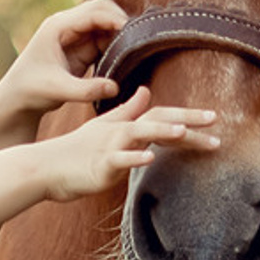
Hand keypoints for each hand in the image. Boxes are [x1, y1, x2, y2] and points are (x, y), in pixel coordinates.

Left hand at [0, 0, 127, 140]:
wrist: (18, 99)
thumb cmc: (32, 91)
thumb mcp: (58, 90)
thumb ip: (86, 90)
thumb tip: (115, 88)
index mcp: (58, 26)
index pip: (93, 12)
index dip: (115, 18)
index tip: (133, 32)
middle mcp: (67, 25)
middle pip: (102, 9)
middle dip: (121, 20)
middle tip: (138, 38)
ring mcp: (75, 36)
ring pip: (106, 23)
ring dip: (120, 33)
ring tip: (135, 49)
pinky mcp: (82, 49)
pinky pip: (105, 39)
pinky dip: (117, 44)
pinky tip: (126, 58)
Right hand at [37, 83, 221, 199]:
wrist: (45, 167)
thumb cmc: (76, 151)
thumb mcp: (104, 127)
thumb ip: (128, 111)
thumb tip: (146, 92)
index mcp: (125, 125)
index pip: (161, 114)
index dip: (187, 115)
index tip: (214, 117)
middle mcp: (121, 132)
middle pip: (157, 120)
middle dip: (187, 120)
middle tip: (215, 120)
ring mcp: (110, 148)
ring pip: (139, 134)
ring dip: (162, 131)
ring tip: (184, 131)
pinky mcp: (99, 166)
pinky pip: (118, 161)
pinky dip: (134, 158)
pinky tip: (150, 158)